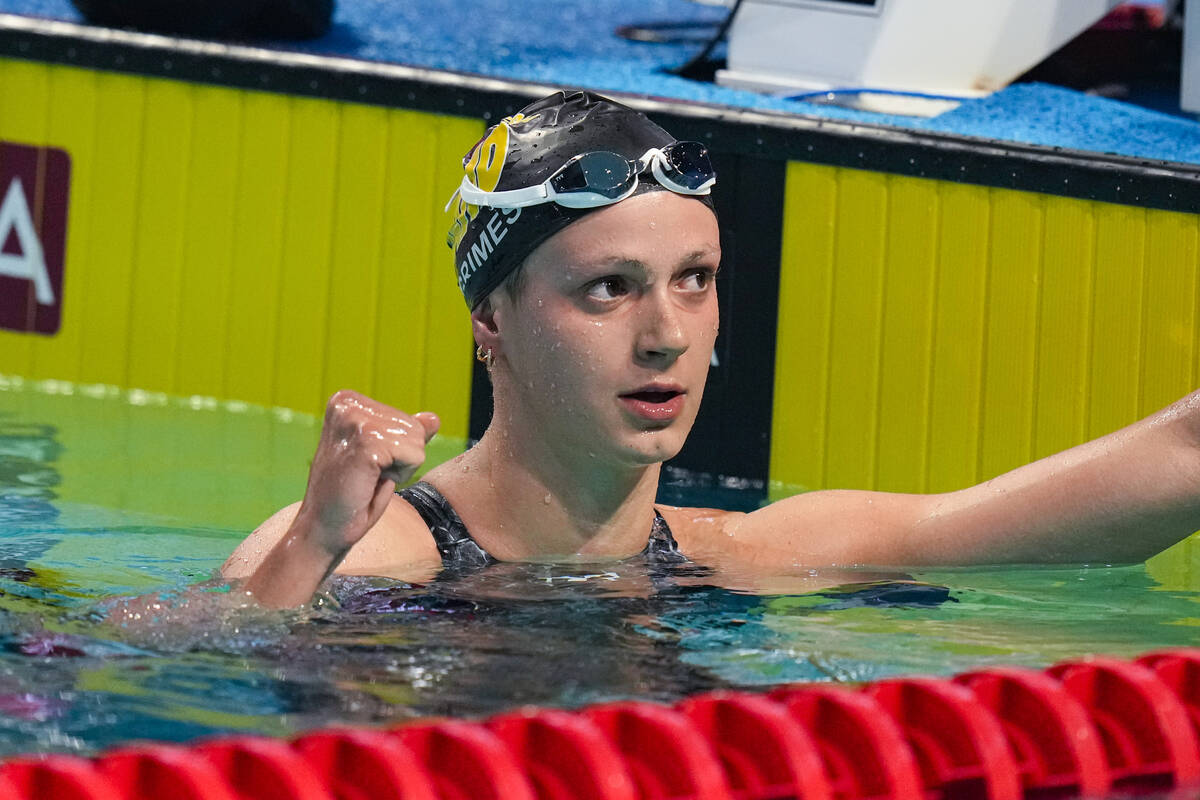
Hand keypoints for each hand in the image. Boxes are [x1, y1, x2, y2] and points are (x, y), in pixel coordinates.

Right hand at [296, 390, 438, 555]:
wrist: (323, 528)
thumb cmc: (351, 496)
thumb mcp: (383, 458)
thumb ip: (406, 435)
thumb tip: (434, 418)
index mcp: (347, 401)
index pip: (408, 421)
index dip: (398, 451)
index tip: (368, 465)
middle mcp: (348, 403)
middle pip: (415, 428)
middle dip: (401, 458)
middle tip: (367, 475)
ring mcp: (356, 420)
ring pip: (417, 441)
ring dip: (400, 468)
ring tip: (367, 478)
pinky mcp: (367, 441)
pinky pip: (414, 455)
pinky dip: (400, 475)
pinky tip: (369, 483)